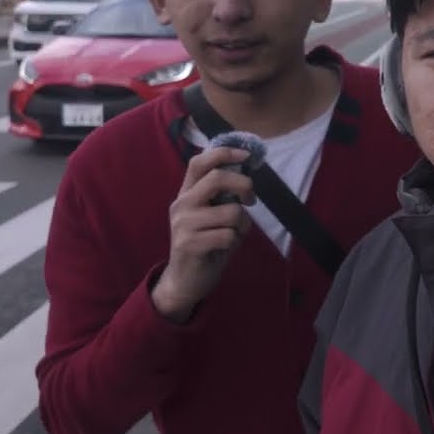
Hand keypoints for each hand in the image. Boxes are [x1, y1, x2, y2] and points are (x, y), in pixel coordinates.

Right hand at [151, 147, 255, 322]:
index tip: (247, 156)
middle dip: (244, 185)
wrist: (184, 281)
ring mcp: (184, 225)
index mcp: (186, 193)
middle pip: (217, 178)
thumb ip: (221, 196)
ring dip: (242, 224)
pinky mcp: (190, 245)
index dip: (224, 153)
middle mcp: (182, 205)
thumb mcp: (211, 215)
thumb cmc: (205, 244)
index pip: (199, 162)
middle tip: (251, 200)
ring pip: (231, 211)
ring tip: (233, 234)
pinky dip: (235, 241)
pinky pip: (228, 235)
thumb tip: (245, 175)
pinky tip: (225, 247)